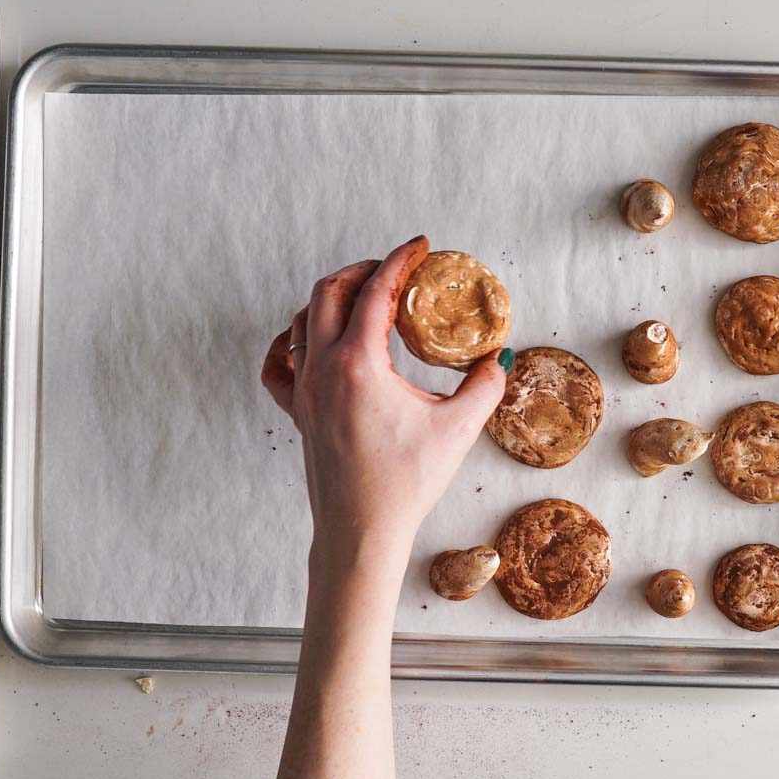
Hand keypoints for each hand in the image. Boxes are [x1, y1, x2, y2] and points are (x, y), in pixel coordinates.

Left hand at [261, 236, 507, 591]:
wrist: (361, 532)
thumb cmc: (407, 483)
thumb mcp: (458, 430)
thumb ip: (484, 386)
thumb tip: (499, 358)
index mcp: (359, 364)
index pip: (376, 292)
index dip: (399, 261)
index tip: (420, 246)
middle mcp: (323, 369)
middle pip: (329, 292)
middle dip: (362, 271)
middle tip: (393, 270)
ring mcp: (304, 391)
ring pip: (301, 321)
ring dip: (331, 299)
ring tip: (362, 298)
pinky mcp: (298, 413)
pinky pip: (279, 364)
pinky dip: (291, 342)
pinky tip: (309, 341)